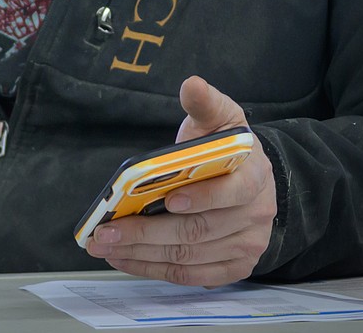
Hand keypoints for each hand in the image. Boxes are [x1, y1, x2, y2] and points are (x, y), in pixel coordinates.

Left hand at [85, 75, 276, 286]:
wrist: (250, 175)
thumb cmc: (226, 146)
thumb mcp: (219, 116)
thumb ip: (205, 102)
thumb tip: (192, 85)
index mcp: (255, 174)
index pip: (233, 191)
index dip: (202, 197)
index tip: (168, 199)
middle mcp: (256, 214)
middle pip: (198, 231)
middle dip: (147, 233)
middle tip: (107, 233)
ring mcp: (247, 245)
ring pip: (189, 257)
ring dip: (143, 255)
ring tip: (106, 246)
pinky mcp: (235, 267)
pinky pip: (192, 277)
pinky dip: (155, 270)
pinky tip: (127, 260)